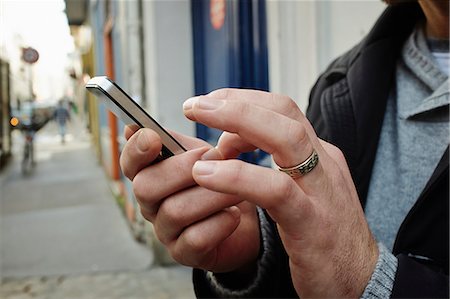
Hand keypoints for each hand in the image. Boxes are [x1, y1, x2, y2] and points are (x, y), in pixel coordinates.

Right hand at [119, 126, 260, 272]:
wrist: (248, 218)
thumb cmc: (219, 180)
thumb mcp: (200, 154)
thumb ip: (174, 141)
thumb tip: (134, 127)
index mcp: (152, 176)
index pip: (130, 164)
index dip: (135, 151)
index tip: (152, 137)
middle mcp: (152, 205)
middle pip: (145, 187)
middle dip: (182, 169)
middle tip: (216, 156)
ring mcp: (166, 231)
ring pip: (175, 211)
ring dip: (211, 195)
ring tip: (238, 187)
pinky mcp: (185, 253)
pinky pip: (196, 239)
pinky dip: (219, 223)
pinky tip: (234, 215)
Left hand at [183, 88, 378, 297]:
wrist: (362, 280)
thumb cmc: (325, 234)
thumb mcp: (304, 190)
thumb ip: (274, 165)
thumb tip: (232, 142)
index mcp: (320, 154)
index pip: (283, 110)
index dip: (244, 100)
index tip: (210, 104)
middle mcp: (324, 164)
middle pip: (284, 113)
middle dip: (236, 102)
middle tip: (195, 104)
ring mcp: (322, 191)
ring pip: (286, 139)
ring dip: (236, 123)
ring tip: (196, 123)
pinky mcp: (313, 223)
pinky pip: (275, 190)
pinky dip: (237, 177)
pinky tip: (205, 174)